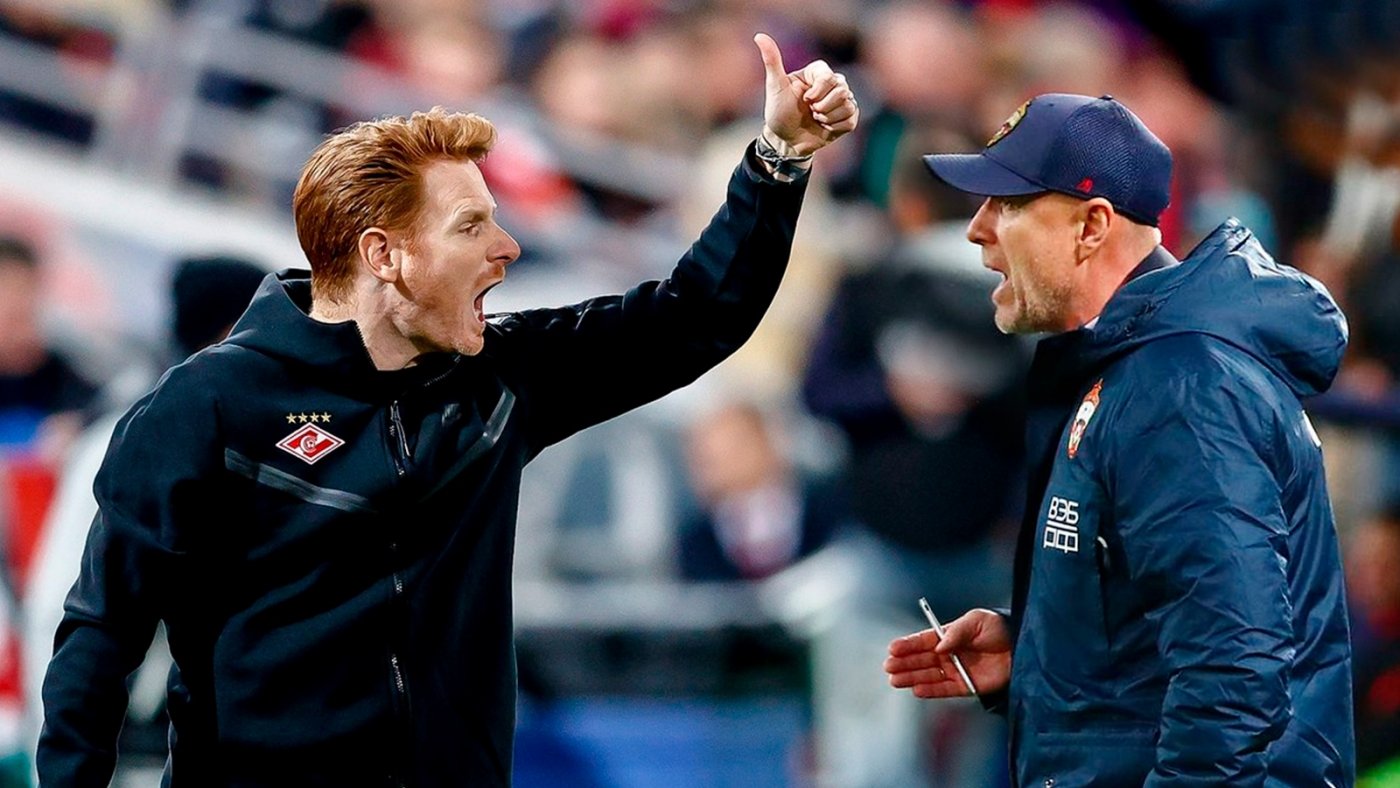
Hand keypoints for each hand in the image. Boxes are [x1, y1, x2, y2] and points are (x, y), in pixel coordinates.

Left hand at [754, 32, 858, 156]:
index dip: (818, 92)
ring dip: (828, 117)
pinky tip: (824, 127)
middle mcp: (832, 84)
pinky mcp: (847, 117)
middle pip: (842, 90)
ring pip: (848, 105)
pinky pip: (851, 120)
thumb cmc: (779, 112)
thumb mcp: (775, 86)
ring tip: (816, 119)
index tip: (805, 100)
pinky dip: (835, 127)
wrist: (785, 140)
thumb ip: (772, 60)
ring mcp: (841, 100)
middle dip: (822, 106)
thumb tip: (759, 35)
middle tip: (810, 111)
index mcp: (817, 73)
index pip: (829, 76)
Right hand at [885, 608, 1011, 697]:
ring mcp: (956, 670)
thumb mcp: (977, 621)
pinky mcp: (967, 686)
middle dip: (904, 663)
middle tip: (889, 666)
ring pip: (929, 675)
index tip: (893, 648)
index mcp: (949, 636)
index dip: (908, 645)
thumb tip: (939, 646)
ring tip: (895, 680)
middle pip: (922, 660)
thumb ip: (957, 632)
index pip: (924, 641)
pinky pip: (945, 689)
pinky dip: (931, 690)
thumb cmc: (999, 629)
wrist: (1022, 647)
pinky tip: (916, 690)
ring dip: (912, 677)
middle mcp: (949, 654)